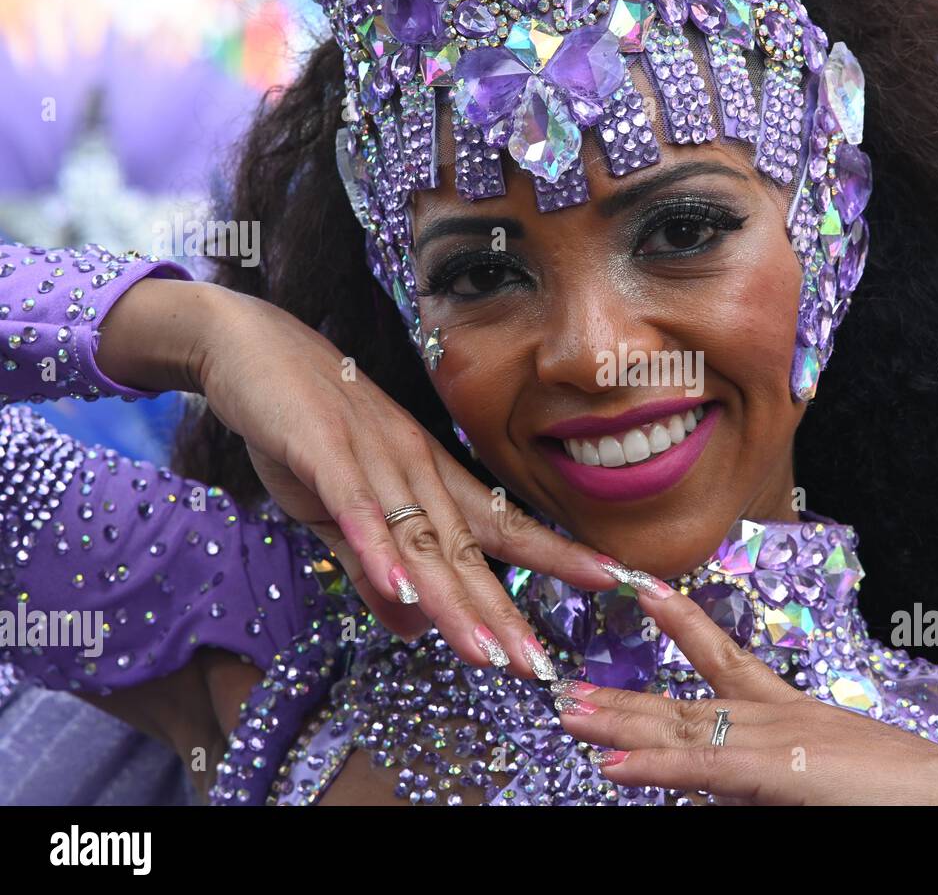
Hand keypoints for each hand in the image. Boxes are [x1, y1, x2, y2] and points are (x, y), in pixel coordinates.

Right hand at [97, 277, 619, 676]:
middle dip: (503, 612)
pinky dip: (376, 548)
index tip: (615, 583)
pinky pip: (355, 506)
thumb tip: (411, 624)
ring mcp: (372, 458)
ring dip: (454, 599)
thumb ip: (375, 567)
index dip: (558, 556)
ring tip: (489, 654)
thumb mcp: (342, 507)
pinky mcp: (320, 449)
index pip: (504, 529)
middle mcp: (415, 469)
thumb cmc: (303, 425)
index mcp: (429, 480)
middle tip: (541, 668)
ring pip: (420, 540)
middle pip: (467, 551)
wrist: (247, 343)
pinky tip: (402, 591)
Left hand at [555, 579, 937, 803]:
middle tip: (568, 688)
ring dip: (619, 724)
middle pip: (684, 700)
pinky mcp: (776, 772)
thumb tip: (718, 787)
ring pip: (681, 728)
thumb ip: (771, 771)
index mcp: (790, 710)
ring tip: (567, 715)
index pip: (724, 655)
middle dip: (624, 695)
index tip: (645, 591)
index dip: (681, 622)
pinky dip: (652, 765)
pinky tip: (609, 765)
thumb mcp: (823, 772)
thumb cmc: (901, 791)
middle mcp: (775, 715)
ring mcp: (774, 740)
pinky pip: (702, 768)